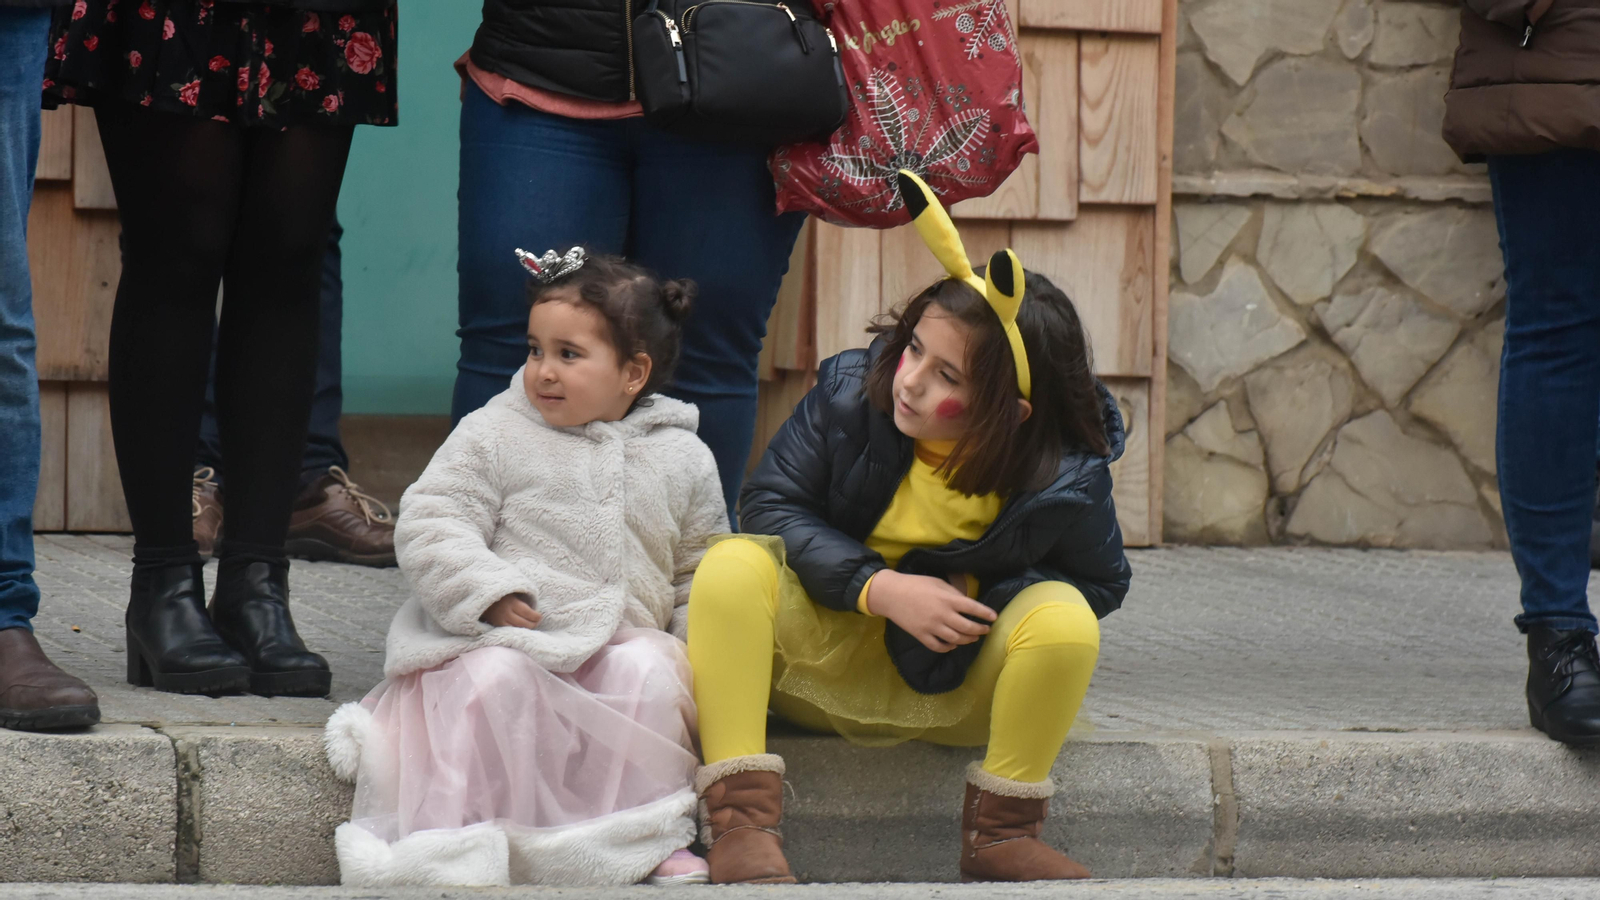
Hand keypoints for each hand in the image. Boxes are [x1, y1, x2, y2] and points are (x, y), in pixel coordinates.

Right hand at [482, 594, 541, 628]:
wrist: (481, 597)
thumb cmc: (501, 594)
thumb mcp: (512, 593)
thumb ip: (522, 600)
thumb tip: (536, 609)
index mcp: (512, 603)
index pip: (528, 613)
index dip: (536, 617)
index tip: (540, 616)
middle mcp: (506, 613)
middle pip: (524, 623)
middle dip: (533, 624)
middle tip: (537, 622)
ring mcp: (500, 621)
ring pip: (518, 629)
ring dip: (526, 628)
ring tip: (530, 625)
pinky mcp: (496, 626)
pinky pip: (510, 631)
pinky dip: (517, 630)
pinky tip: (520, 628)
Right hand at [866, 570, 995, 652]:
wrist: (891, 594)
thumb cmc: (916, 584)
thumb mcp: (938, 582)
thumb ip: (953, 593)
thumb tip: (966, 602)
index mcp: (947, 599)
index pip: (973, 608)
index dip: (985, 614)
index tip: (994, 617)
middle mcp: (942, 615)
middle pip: (967, 628)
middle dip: (980, 630)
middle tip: (985, 630)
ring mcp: (932, 627)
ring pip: (956, 639)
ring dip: (967, 640)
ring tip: (973, 638)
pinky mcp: (921, 636)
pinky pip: (939, 646)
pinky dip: (948, 648)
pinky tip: (953, 645)